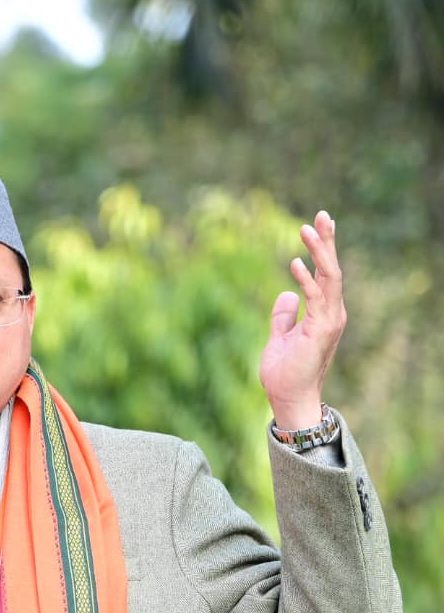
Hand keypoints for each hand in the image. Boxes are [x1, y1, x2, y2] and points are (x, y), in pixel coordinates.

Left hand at [258, 210, 346, 430]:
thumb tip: (285, 294)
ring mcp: (330, 321)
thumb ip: (283, 316)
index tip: (317, 224)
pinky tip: (296, 262)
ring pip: (329, 277)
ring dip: (318, 252)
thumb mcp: (279, 338)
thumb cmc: (284, 373)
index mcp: (323, 313)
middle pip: (333, 269)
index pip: (326, 274)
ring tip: (305, 228)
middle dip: (327, 241)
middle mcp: (332, 313)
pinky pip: (317, 298)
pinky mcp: (321, 330)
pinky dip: (307, 279)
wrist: (288, 399)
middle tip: (321, 214)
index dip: (322, 249)